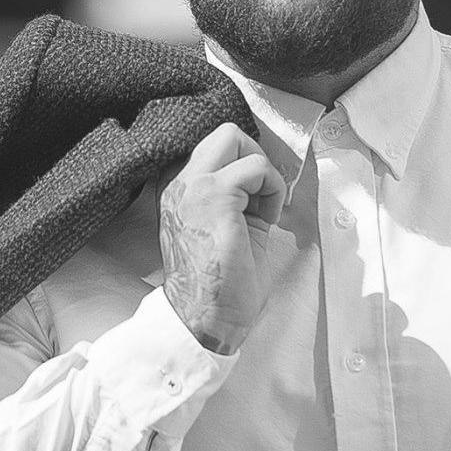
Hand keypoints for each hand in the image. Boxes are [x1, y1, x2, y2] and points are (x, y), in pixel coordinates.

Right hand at [159, 124, 285, 355]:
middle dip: (253, 156)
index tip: (253, 201)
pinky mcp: (214, 195)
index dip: (243, 167)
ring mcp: (193, 186)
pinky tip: (265, 219)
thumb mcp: (223, 227)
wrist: (205, 317)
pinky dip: (271, 188)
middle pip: (223, 133)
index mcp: (178, 192)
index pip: (213, 150)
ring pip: (235, 139)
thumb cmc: (219, 284)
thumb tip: (264, 176)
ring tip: (262, 211)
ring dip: (263, 174)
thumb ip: (233, 196)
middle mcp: (178, 183)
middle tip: (261, 194)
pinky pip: (256, 166)